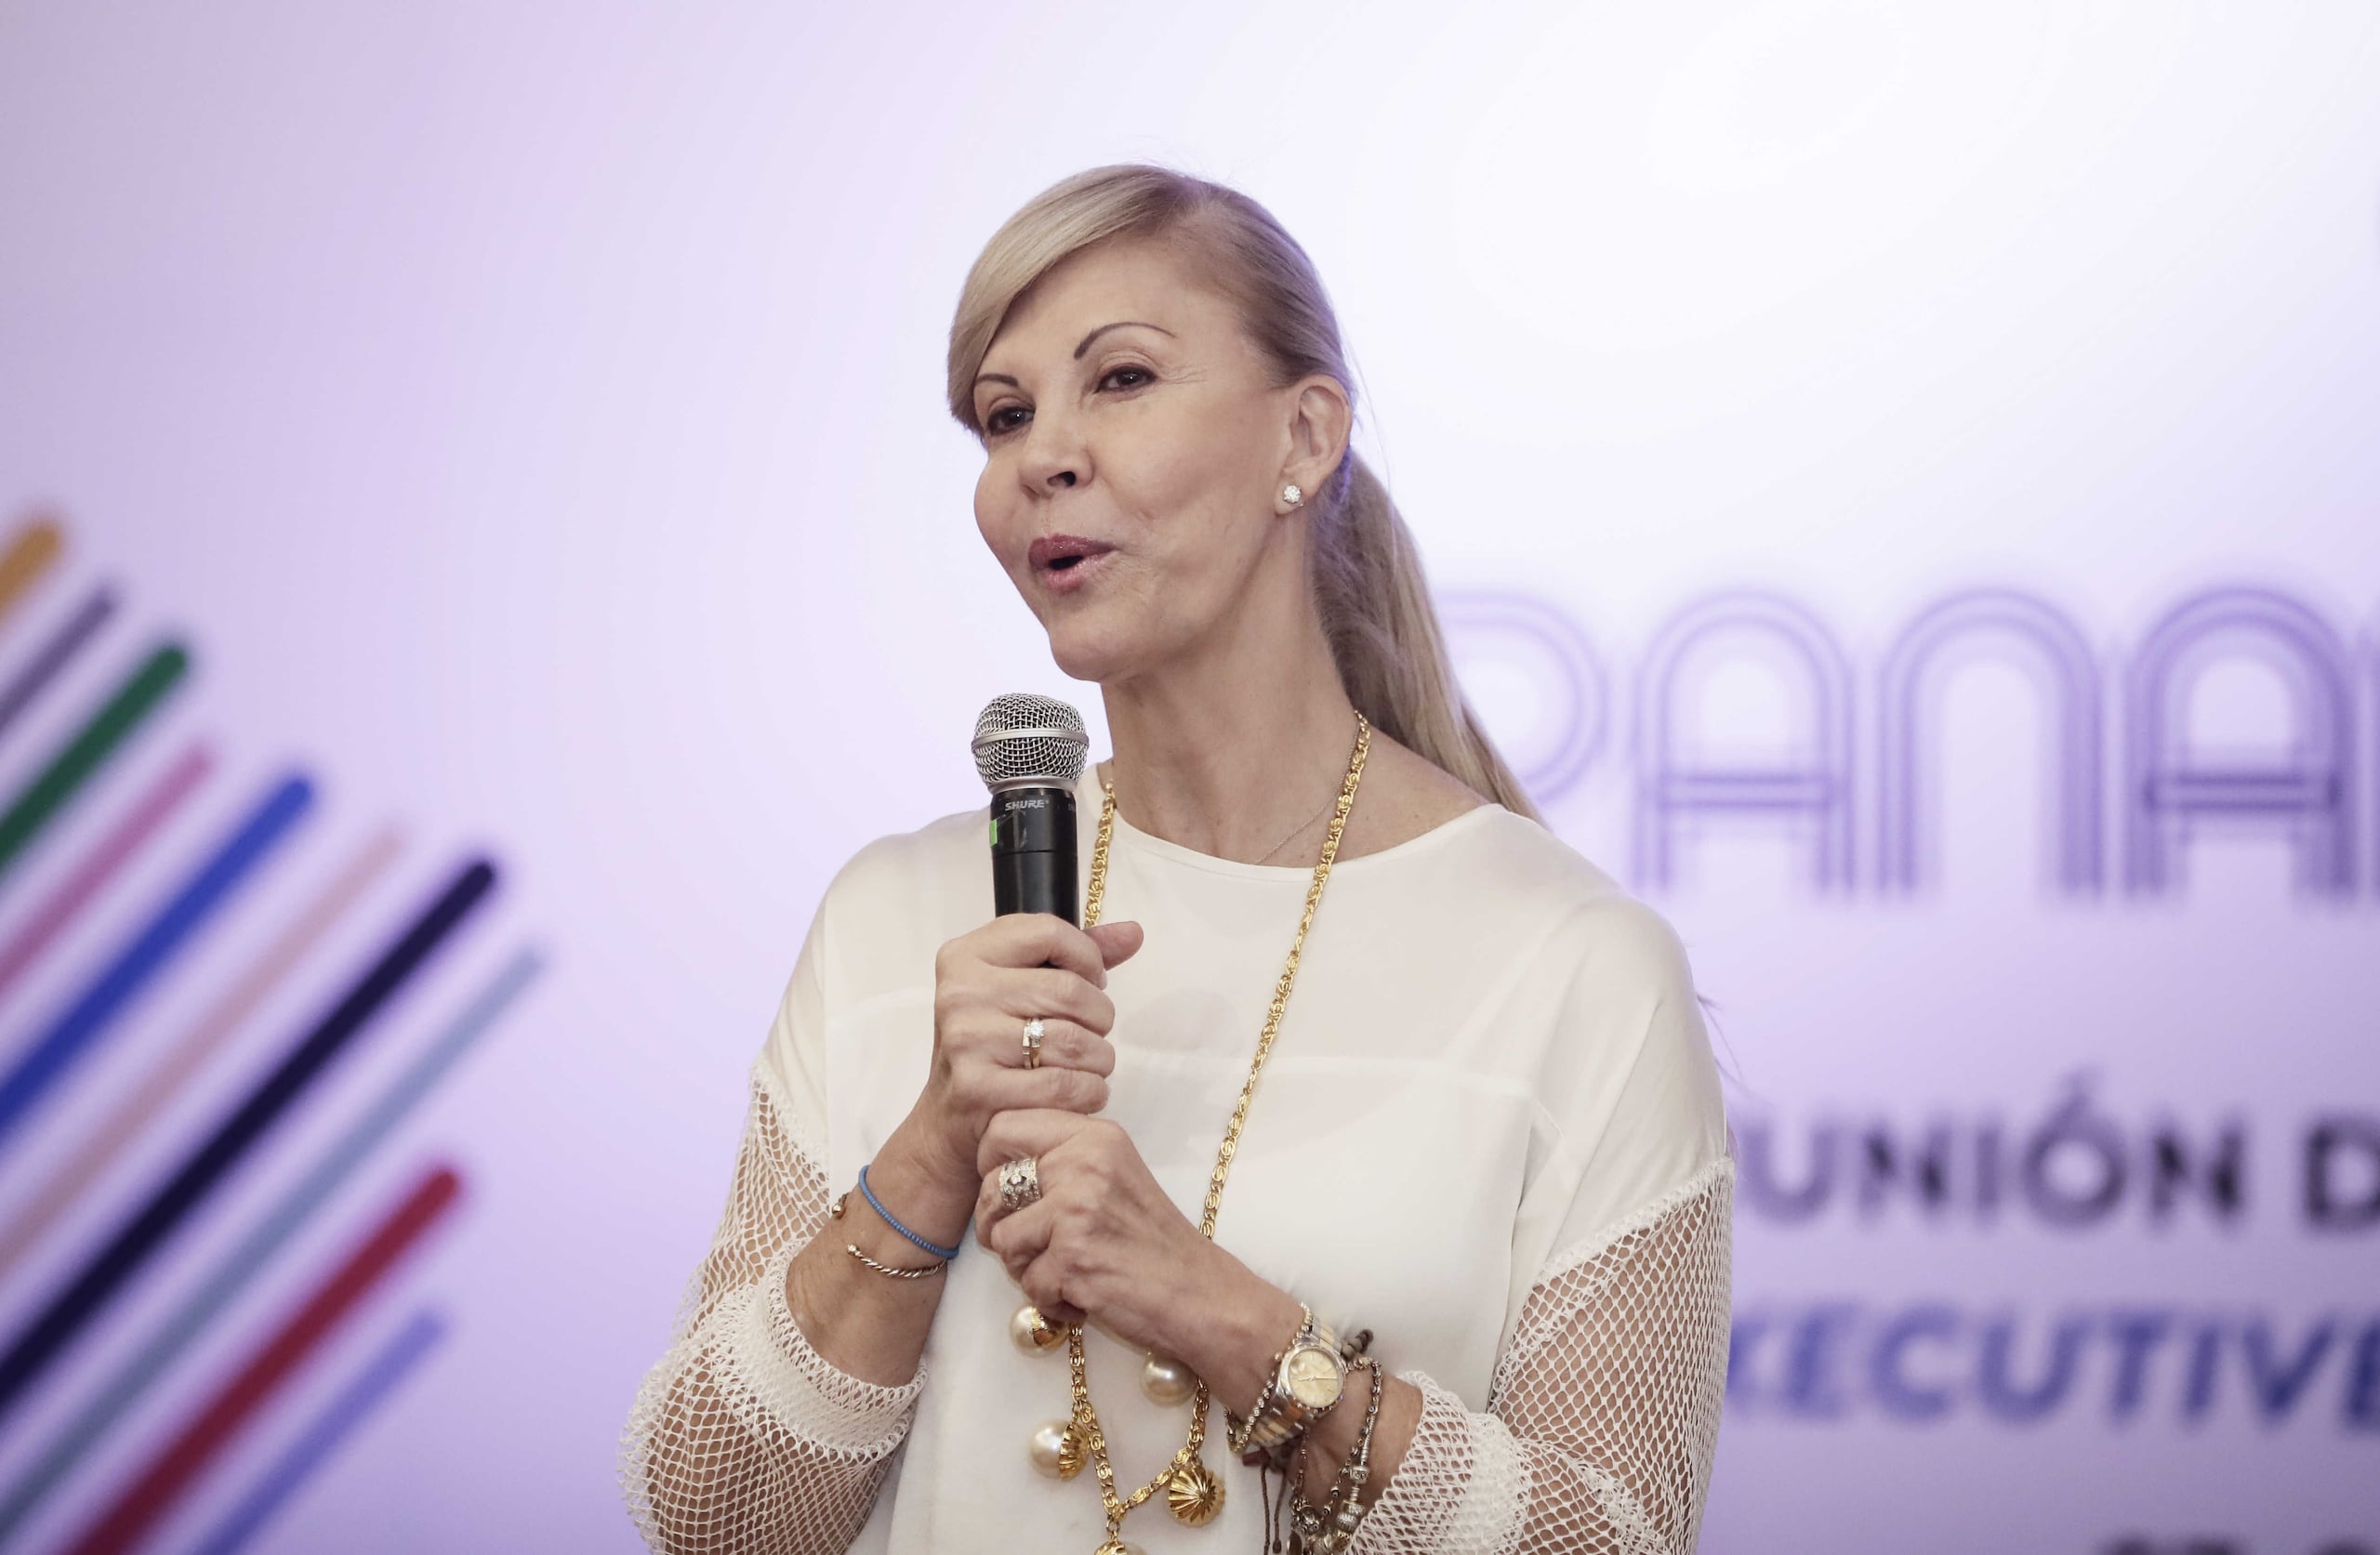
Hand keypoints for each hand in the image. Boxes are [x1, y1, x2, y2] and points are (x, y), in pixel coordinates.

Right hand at [898, 915, 1142, 1198]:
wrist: (949, 1113)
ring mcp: (967, 1041)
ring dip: (1100, 1057)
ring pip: (1075, 1041)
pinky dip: (1089, 1090)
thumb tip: (1133, 933)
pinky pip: (1065, 1085)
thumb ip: (1074, 956)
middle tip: (1093, 1030)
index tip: (1090, 980)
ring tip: (1089, 1062)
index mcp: (966, 956)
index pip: (1049, 932)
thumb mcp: (1019, 985)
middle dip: (1099, 1014)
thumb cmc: (993, 1041)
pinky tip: (1081, 1090)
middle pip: (1070, 990)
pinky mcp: (980, 1088)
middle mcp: (961, 993)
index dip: (1087, 957)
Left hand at [973, 1109, 1277, 1365]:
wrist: (1201, 1294)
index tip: (1011, 1194)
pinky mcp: (1073, 1255)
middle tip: (1032, 1248)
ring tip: (1065, 1272)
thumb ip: (1062, 1160)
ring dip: (1025, 1268)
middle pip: (990, 1186)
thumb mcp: (1113, 1176)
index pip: (1003, 1126)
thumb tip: (990, 1166)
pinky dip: (1050, 1299)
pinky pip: (1027, 1282)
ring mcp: (1078, 1208)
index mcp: (1094, 1135)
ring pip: (1001, 1238)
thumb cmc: (1151, 1243)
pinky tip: (1083, 1295)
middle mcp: (1084, 1162)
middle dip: (998, 1225)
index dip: (990, 1164)